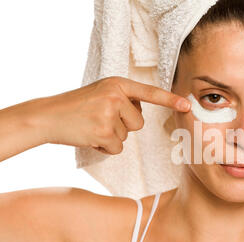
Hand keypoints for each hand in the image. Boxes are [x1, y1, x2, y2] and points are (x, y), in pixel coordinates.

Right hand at [32, 76, 190, 154]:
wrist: (48, 116)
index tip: (187, 105)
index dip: (170, 100)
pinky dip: (105, 148)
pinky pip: (117, 148)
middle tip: (100, 119)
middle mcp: (116, 95)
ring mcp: (109, 113)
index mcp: (117, 83)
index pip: (149, 93)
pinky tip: (90, 137)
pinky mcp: (103, 131)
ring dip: (112, 136)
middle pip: (139, 123)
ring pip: (127, 136)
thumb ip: (123, 99)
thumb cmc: (77, 106)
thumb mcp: (101, 92)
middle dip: (123, 126)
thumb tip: (140, 114)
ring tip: (92, 126)